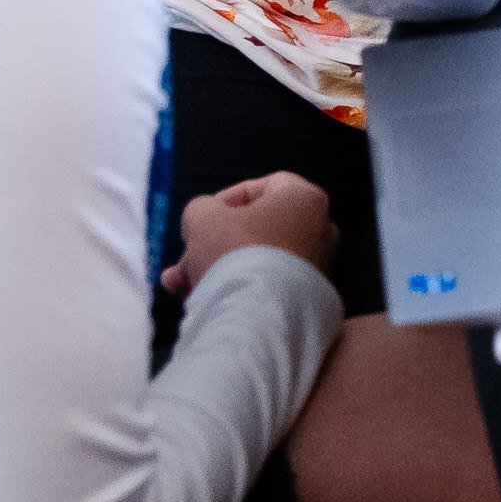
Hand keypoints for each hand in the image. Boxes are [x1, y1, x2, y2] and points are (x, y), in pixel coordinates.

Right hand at [165, 171, 336, 294]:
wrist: (262, 314)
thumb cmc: (235, 254)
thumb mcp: (203, 218)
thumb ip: (202, 208)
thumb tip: (205, 216)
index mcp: (305, 198)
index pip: (265, 187)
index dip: (227, 198)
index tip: (203, 218)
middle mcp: (321, 229)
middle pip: (255, 230)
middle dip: (211, 245)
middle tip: (181, 262)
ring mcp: (319, 266)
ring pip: (255, 261)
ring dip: (214, 270)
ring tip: (179, 286)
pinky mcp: (310, 298)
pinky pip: (267, 286)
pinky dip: (237, 289)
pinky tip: (201, 302)